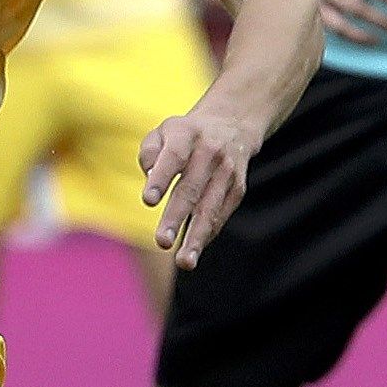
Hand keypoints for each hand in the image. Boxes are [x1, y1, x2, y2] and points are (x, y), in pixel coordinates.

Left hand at [140, 94, 266, 269]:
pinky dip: (207, 233)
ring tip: (185, 262)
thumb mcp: (163, 131)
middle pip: (191, 188)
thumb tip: (150, 180)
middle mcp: (209, 152)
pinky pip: (221, 214)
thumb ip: (149, 153)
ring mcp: (227, 171)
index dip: (160, 178)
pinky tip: (194, 250)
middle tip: (162, 242)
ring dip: (197, 237)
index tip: (148, 200)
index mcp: (186, 134)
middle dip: (176, 217)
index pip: (172, 157)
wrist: (231, 124)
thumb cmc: (184, 135)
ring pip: (211, 208)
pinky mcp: (238, 188)